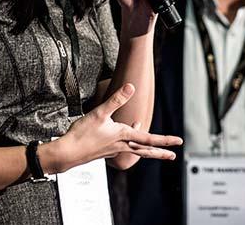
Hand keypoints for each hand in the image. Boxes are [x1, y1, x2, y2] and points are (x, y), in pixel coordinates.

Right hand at [41, 83, 181, 172]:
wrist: (66, 154)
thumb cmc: (81, 135)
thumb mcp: (100, 113)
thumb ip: (117, 99)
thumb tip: (132, 87)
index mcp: (122, 136)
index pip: (148, 139)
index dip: (165, 140)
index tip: (178, 142)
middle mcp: (120, 145)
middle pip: (144, 150)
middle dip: (160, 153)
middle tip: (173, 157)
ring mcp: (112, 150)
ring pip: (134, 150)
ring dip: (146, 149)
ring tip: (154, 147)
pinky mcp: (104, 151)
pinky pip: (123, 148)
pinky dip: (129, 143)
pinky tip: (125, 137)